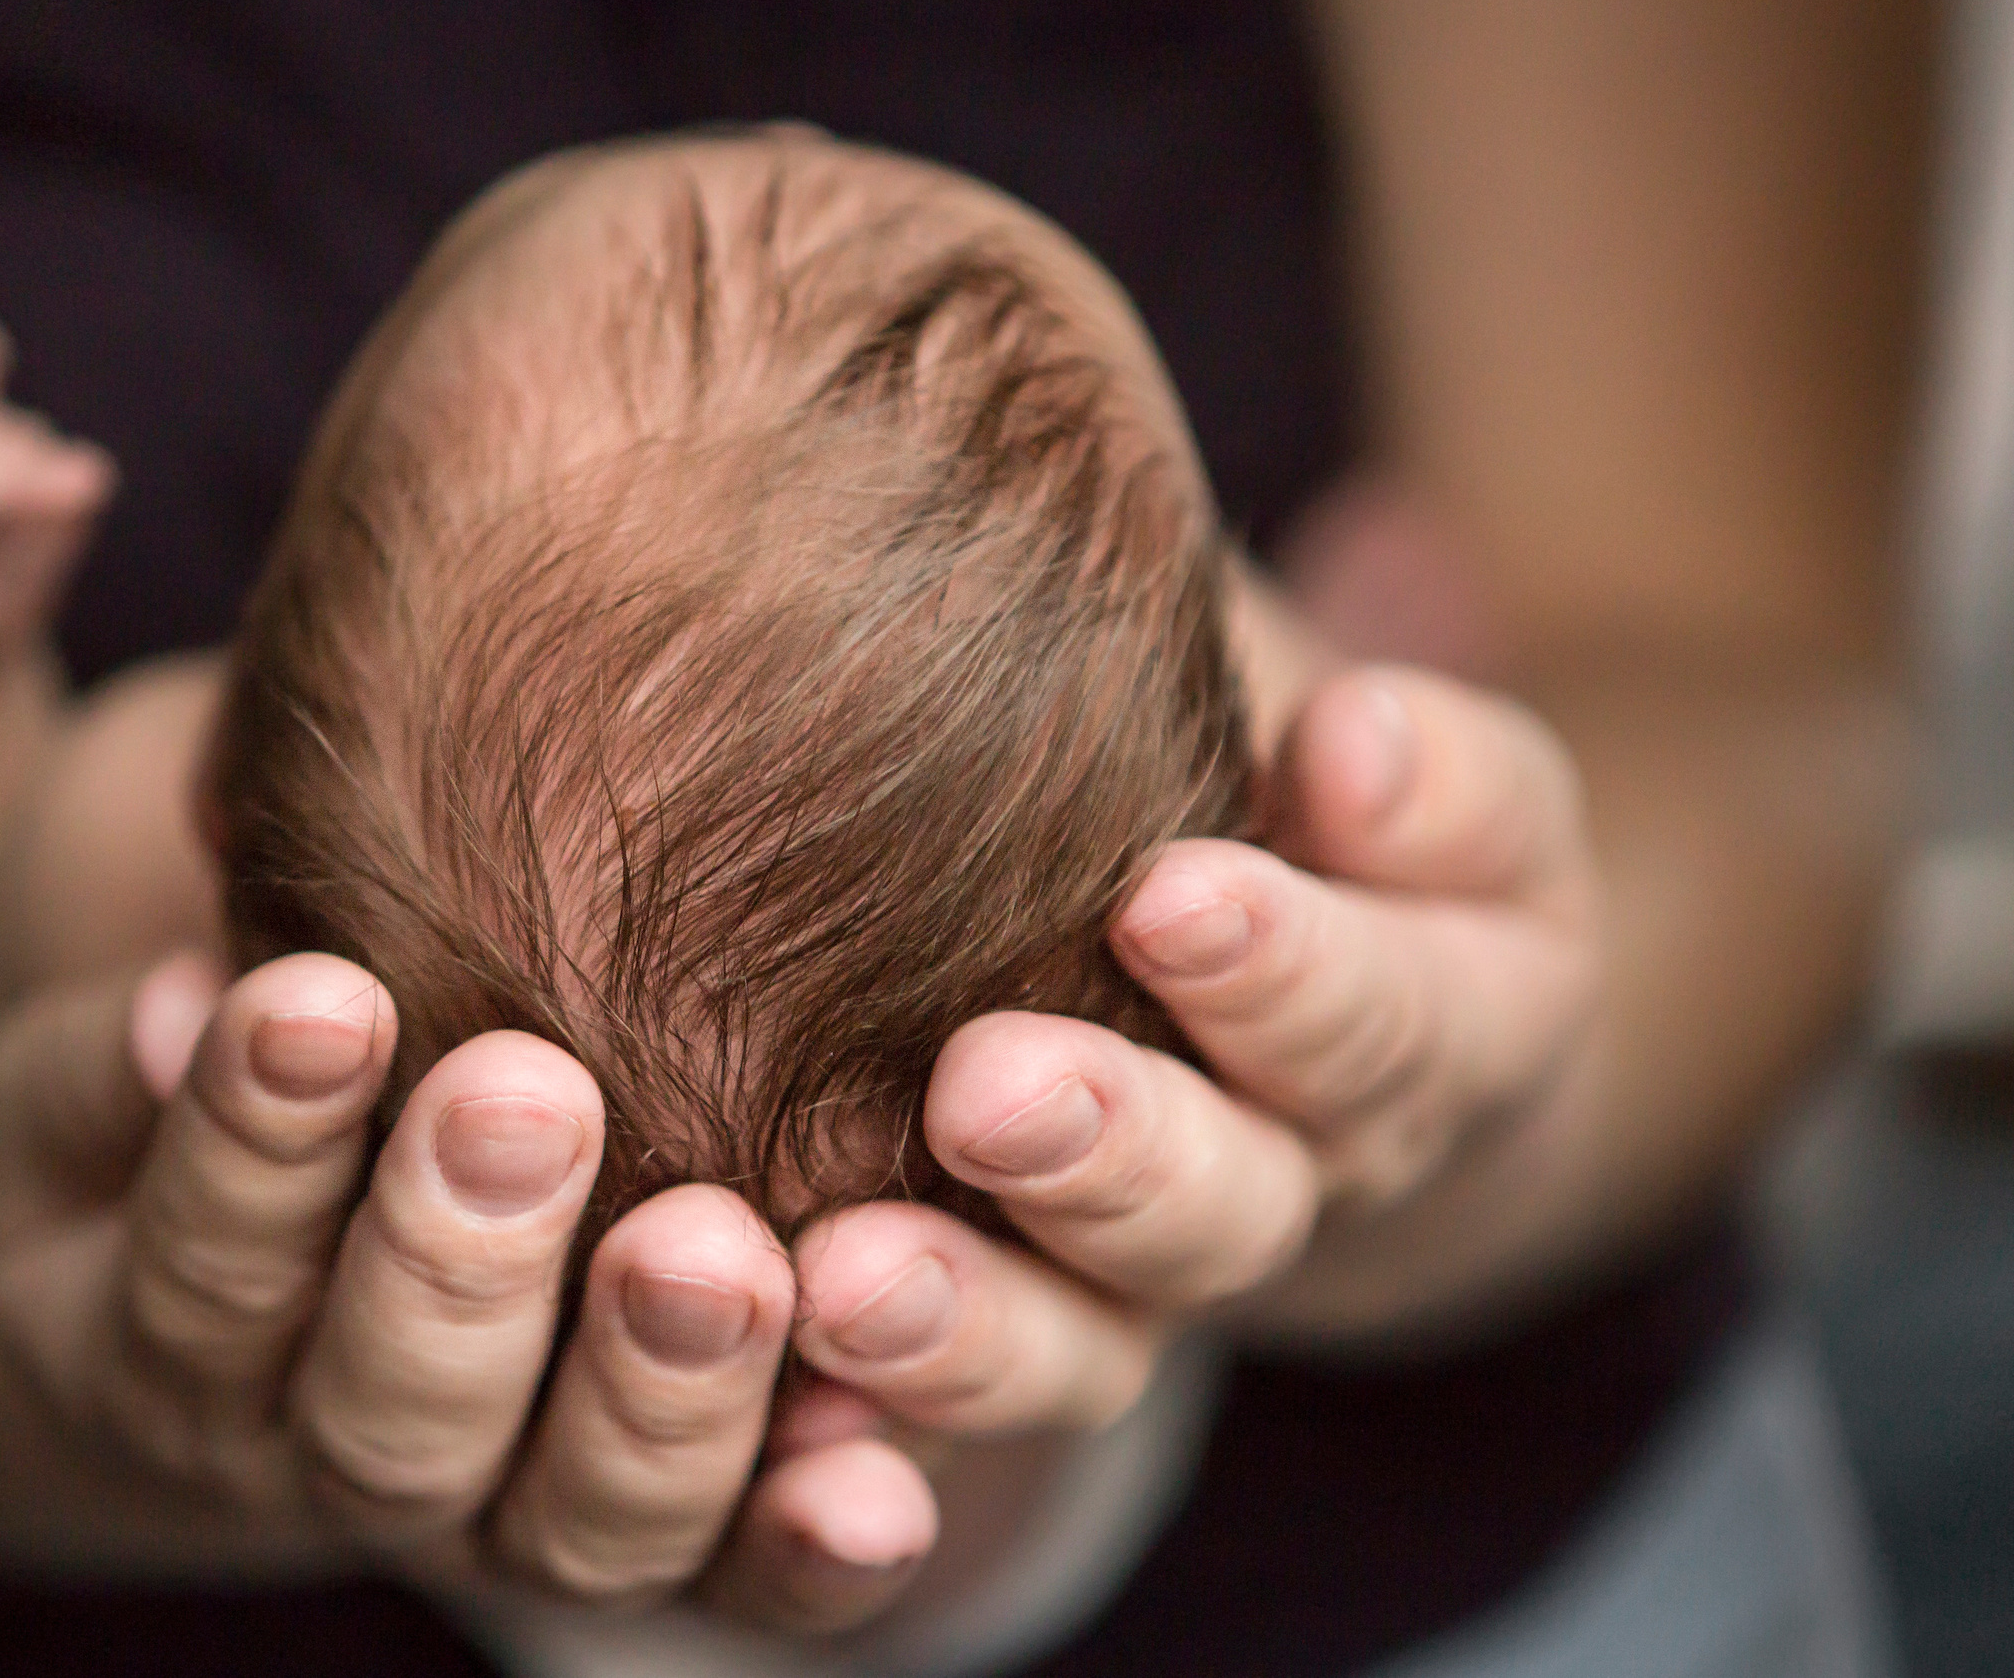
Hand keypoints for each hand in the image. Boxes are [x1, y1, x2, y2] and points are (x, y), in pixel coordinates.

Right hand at [0, 950, 934, 1628]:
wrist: (296, 1291)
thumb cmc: (212, 1125)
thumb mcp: (102, 1095)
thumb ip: (127, 1071)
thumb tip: (175, 1018)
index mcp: (182, 1356)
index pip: (205, 1268)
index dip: (255, 1144)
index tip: (318, 995)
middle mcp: (344, 1468)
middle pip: (394, 1421)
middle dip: (462, 1265)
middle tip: (526, 1096)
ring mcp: (516, 1526)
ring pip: (582, 1522)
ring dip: (660, 1396)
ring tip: (717, 1253)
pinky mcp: (682, 1550)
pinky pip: (748, 1582)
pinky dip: (809, 1544)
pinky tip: (878, 1479)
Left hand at [784, 648, 1600, 1538]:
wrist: (1288, 997)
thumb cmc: (1316, 811)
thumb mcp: (1405, 769)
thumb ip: (1416, 770)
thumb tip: (1353, 748)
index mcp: (1434, 1030)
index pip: (1378, 1017)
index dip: (1283, 974)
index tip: (1168, 900)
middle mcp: (1297, 1187)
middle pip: (1223, 1214)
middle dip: (1111, 1163)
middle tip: (986, 1094)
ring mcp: (1144, 1295)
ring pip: (1084, 1356)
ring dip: (970, 1333)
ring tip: (847, 1284)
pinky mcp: (1003, 1350)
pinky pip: (941, 1435)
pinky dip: (860, 1470)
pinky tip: (785, 1444)